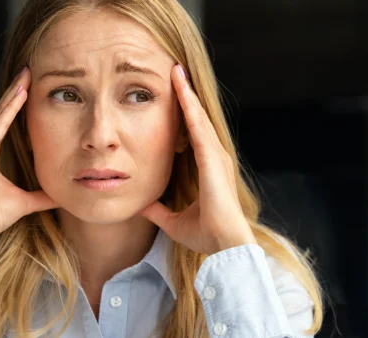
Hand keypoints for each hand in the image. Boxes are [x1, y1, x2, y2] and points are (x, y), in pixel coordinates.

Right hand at [0, 67, 57, 244]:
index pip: (4, 122)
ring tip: (27, 75)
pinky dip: (9, 109)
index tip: (29, 88)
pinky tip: (20, 94)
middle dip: (15, 91)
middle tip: (29, 70)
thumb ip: (40, 196)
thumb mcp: (22, 202)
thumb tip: (59, 195)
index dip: (16, 104)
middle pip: (1, 112)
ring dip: (13, 93)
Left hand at [139, 64, 255, 254]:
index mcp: (208, 169)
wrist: (224, 245)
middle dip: (186, 96)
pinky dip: (190, 106)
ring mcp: (216, 156)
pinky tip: (181, 89)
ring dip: (187, 94)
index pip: (193, 135)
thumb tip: (143, 206)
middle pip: (198, 119)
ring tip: (176, 72)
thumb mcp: (174, 221)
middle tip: (175, 73)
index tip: (175, 97)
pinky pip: (198, 126)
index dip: (185, 115)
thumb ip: (159, 211)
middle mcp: (214, 157)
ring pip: (199, 117)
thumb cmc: (206, 234)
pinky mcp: (212, 158)